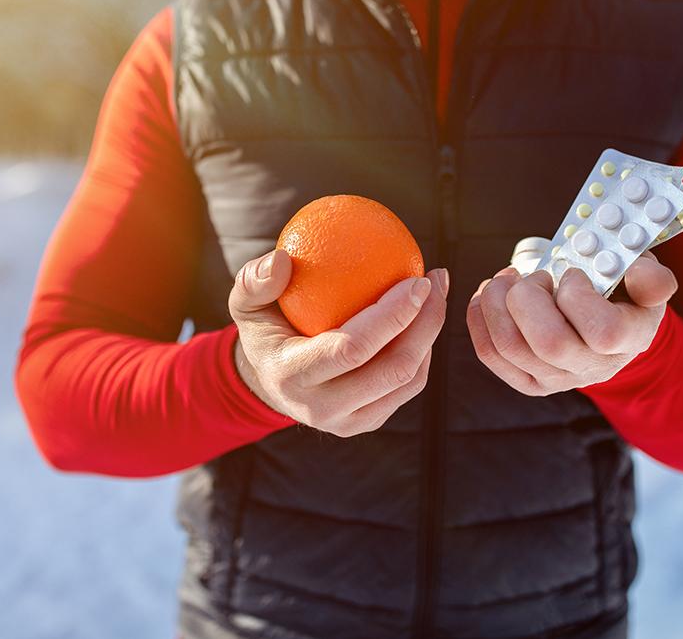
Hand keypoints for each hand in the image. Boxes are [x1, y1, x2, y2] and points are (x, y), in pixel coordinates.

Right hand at [228, 250, 447, 436]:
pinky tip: (425, 316)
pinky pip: (407, 387)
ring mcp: (348, 422)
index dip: (392, 316)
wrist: (268, 383)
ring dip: (430, 335)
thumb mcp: (245, 303)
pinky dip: (422, 351)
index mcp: (292, 377)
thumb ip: (255, 280)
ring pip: (408, 381)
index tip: (416, 280)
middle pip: (392, 369)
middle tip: (436, 281)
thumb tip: (283, 259)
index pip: (352, 349)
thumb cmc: (263, 329)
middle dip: (426, 323)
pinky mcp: (367, 422)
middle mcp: (321, 408)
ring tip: (437, 294)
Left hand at [466, 253, 676, 395]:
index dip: (578, 296)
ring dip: (497, 303)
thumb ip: (652, 276)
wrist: (609, 324)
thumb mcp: (645, 277)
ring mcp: (558, 379)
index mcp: (629, 339)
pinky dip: (480, 319)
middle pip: (548, 343)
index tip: (572, 273)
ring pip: (511, 347)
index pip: (603, 333)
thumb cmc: (623, 292)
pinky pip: (492, 355)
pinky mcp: (529, 381)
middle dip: (528, 297)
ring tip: (507, 280)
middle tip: (532, 276)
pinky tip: (489, 295)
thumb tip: (644, 278)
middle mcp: (593, 367)